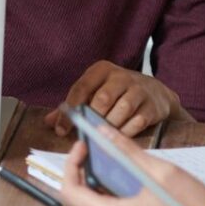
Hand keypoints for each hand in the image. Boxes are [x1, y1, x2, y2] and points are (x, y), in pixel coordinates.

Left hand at [45, 61, 184, 137]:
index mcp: (102, 70)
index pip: (81, 88)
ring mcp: (139, 90)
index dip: (69, 110)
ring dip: (110, 126)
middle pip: (102, 99)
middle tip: (88, 131)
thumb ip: (74, 105)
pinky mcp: (152, 106)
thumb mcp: (96, 91)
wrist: (155, 93)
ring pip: (121, 111)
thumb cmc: (117, 93)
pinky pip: (136, 122)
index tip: (61, 130)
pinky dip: (126, 132)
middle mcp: (121, 77)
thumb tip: (50, 122)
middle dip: (93, 119)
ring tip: (105, 134)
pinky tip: (120, 135)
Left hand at [61, 136, 204, 205]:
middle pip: (86, 203)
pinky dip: (120, 205)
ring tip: (124, 171)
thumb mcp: (162, 172)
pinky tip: (140, 192)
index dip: (72, 164)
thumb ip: (128, 152)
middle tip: (102, 154)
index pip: (72, 191)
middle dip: (89, 175)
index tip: (83, 147)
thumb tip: (105, 134)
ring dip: (106, 191)